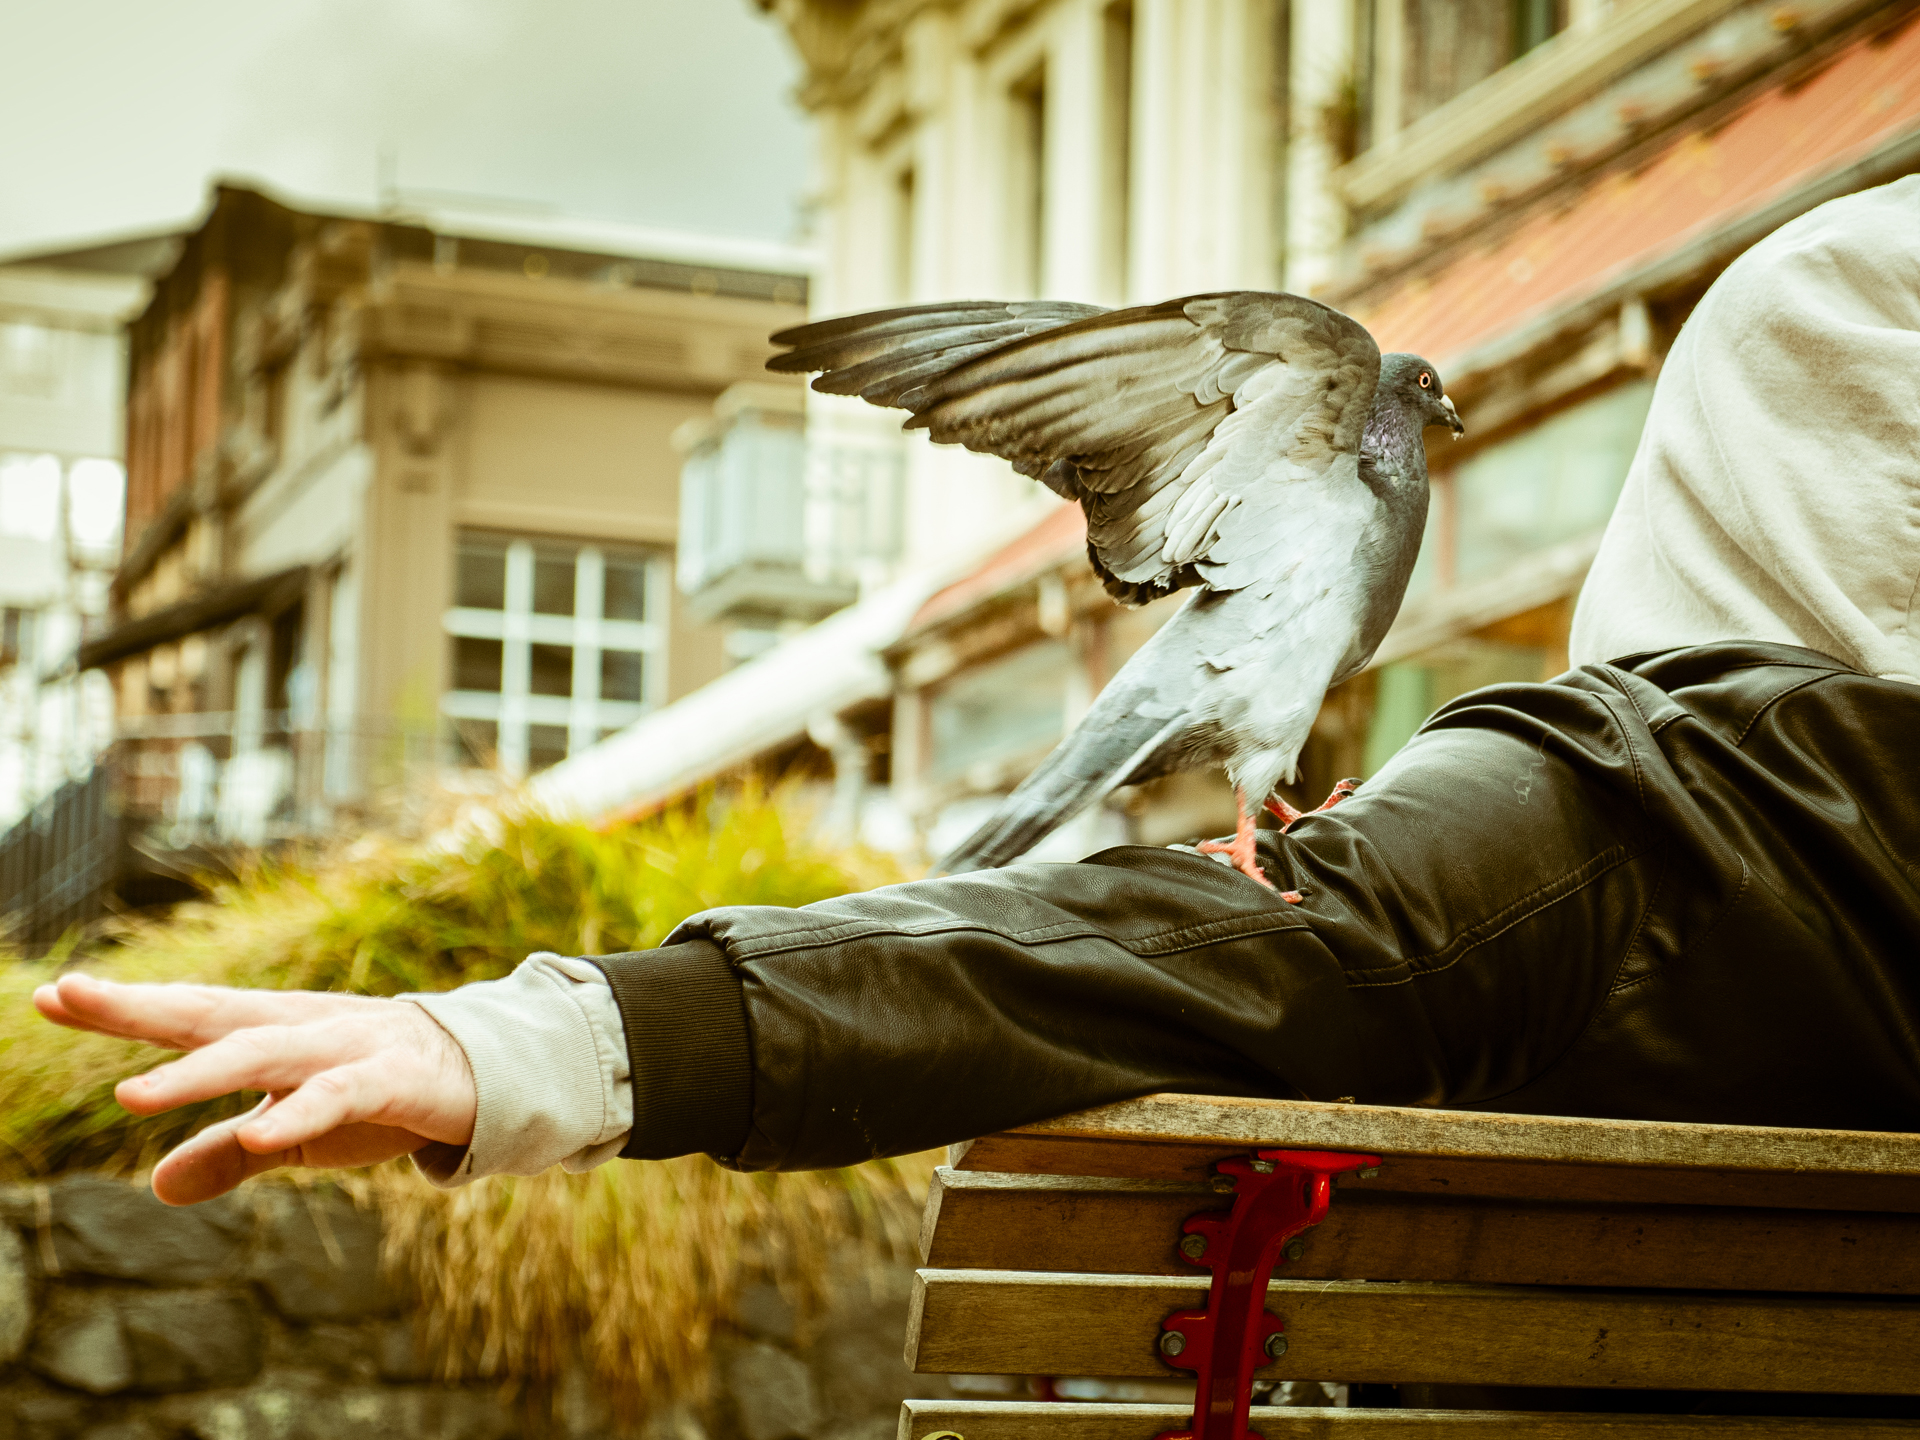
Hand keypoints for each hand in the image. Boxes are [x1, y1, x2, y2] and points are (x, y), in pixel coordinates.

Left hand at [33, 974, 476, 1205]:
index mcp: (274, 1031)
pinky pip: (338, 1096)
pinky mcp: (394, 1079)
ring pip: (265, 1051)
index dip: (124, 1006)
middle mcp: (303, 1026)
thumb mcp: (297, 1130)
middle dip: (141, 1007)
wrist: (490, 1076)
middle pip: (212, 1014)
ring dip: (199, 1071)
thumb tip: (156, 1186)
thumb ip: (229, 1153)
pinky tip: (257, 1131)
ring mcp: (349, 1047)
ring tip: (132, 1095)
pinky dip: (298, 1113)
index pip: (189, 1014)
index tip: (51, 996)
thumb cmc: (382, 1094)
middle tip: (70, 996)